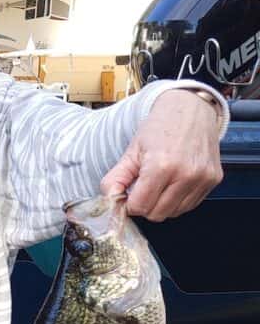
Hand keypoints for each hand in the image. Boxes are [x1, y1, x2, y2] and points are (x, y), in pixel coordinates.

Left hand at [100, 90, 222, 220]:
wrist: (190, 109)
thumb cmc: (160, 127)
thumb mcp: (131, 151)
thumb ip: (115, 179)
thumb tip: (109, 201)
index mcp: (161, 166)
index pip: (140, 207)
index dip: (129, 204)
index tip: (127, 195)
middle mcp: (186, 175)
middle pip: (157, 214)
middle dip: (144, 205)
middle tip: (142, 188)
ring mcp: (203, 179)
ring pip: (174, 213)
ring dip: (161, 205)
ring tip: (158, 183)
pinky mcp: (214, 180)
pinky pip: (190, 205)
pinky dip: (177, 201)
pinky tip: (173, 183)